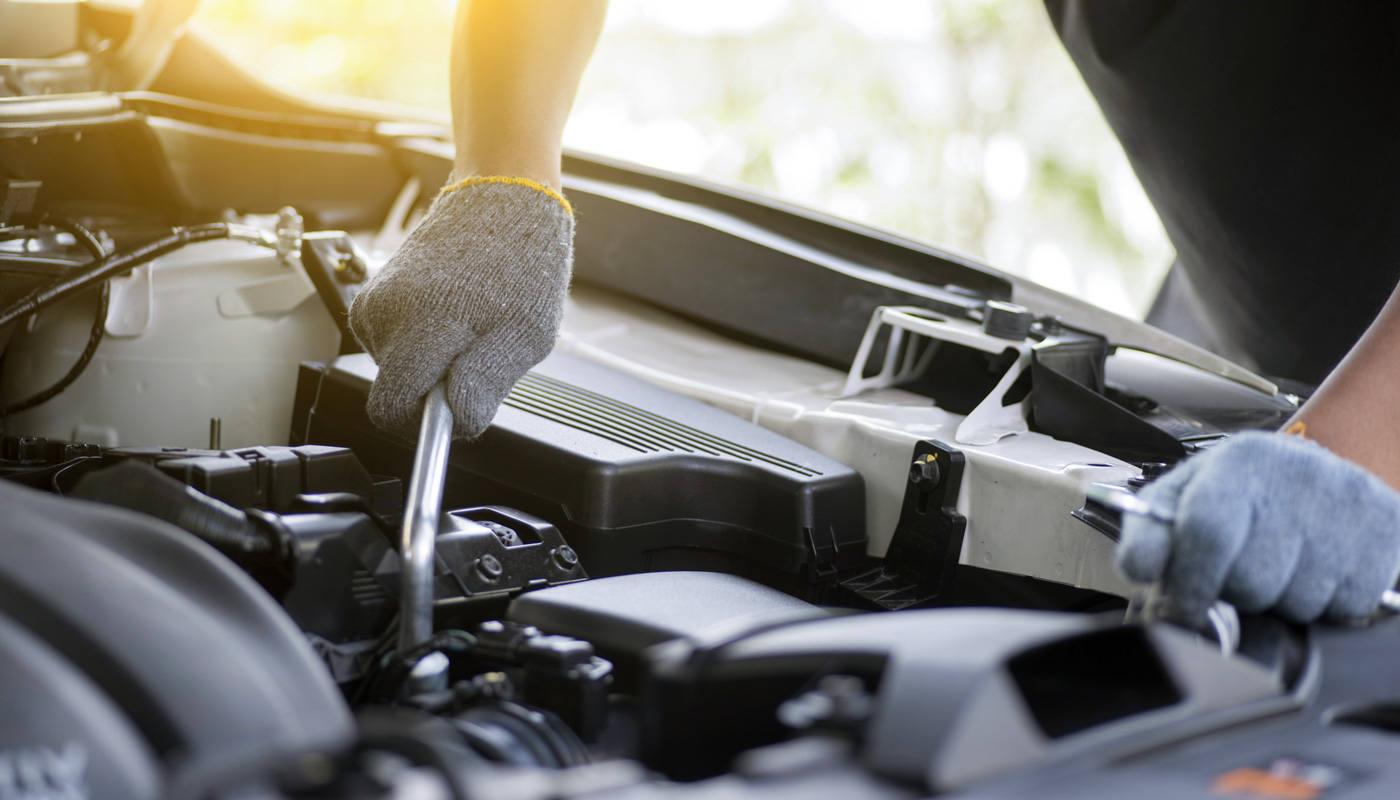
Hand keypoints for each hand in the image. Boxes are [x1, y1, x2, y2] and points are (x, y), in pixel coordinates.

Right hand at [348, 177, 572, 438]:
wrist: (505, 194)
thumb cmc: (524, 260)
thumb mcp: (526, 336)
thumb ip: (484, 385)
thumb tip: (453, 421)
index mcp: (423, 322)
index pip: (393, 408)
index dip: (427, 422)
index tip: (458, 408)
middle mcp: (388, 310)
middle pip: (394, 391)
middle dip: (433, 389)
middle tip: (478, 358)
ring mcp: (377, 300)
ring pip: (396, 369)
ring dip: (432, 362)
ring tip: (471, 325)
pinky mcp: (375, 293)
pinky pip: (394, 344)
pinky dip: (423, 342)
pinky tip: (453, 313)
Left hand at [1117, 431, 1399, 625]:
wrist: (1312, 474)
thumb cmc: (1238, 495)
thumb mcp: (1182, 500)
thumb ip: (1150, 535)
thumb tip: (1140, 569)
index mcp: (1239, 462)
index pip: (1208, 533)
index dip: (1190, 584)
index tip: (1184, 607)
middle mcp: (1299, 473)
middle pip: (1253, 579)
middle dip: (1236, 592)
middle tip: (1239, 571)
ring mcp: (1349, 502)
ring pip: (1300, 600)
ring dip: (1281, 601)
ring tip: (1278, 567)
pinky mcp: (1388, 529)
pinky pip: (1347, 604)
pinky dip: (1326, 603)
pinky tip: (1315, 571)